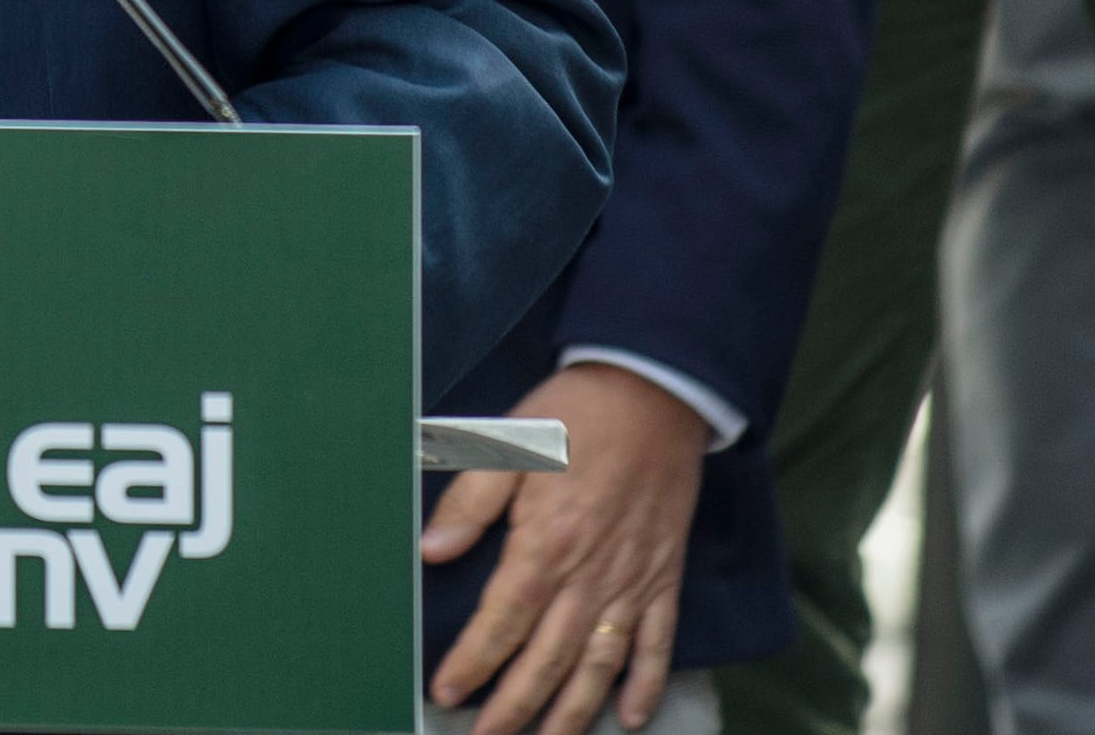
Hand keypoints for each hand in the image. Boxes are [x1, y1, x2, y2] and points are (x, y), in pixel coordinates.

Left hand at [422, 362, 704, 733]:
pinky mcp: (663, 575)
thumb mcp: (509, 443)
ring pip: (600, 663)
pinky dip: (646, 682)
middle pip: (548, 658)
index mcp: (545, 543)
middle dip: (515, 707)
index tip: (447, 693)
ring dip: (573, 711)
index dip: (473, 662)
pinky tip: (631, 715)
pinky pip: (657, 641)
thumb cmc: (575, 414)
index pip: (502, 621)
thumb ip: (469, 502)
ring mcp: (631, 580)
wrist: (653, 392)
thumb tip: (431, 551)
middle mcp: (589, 574)